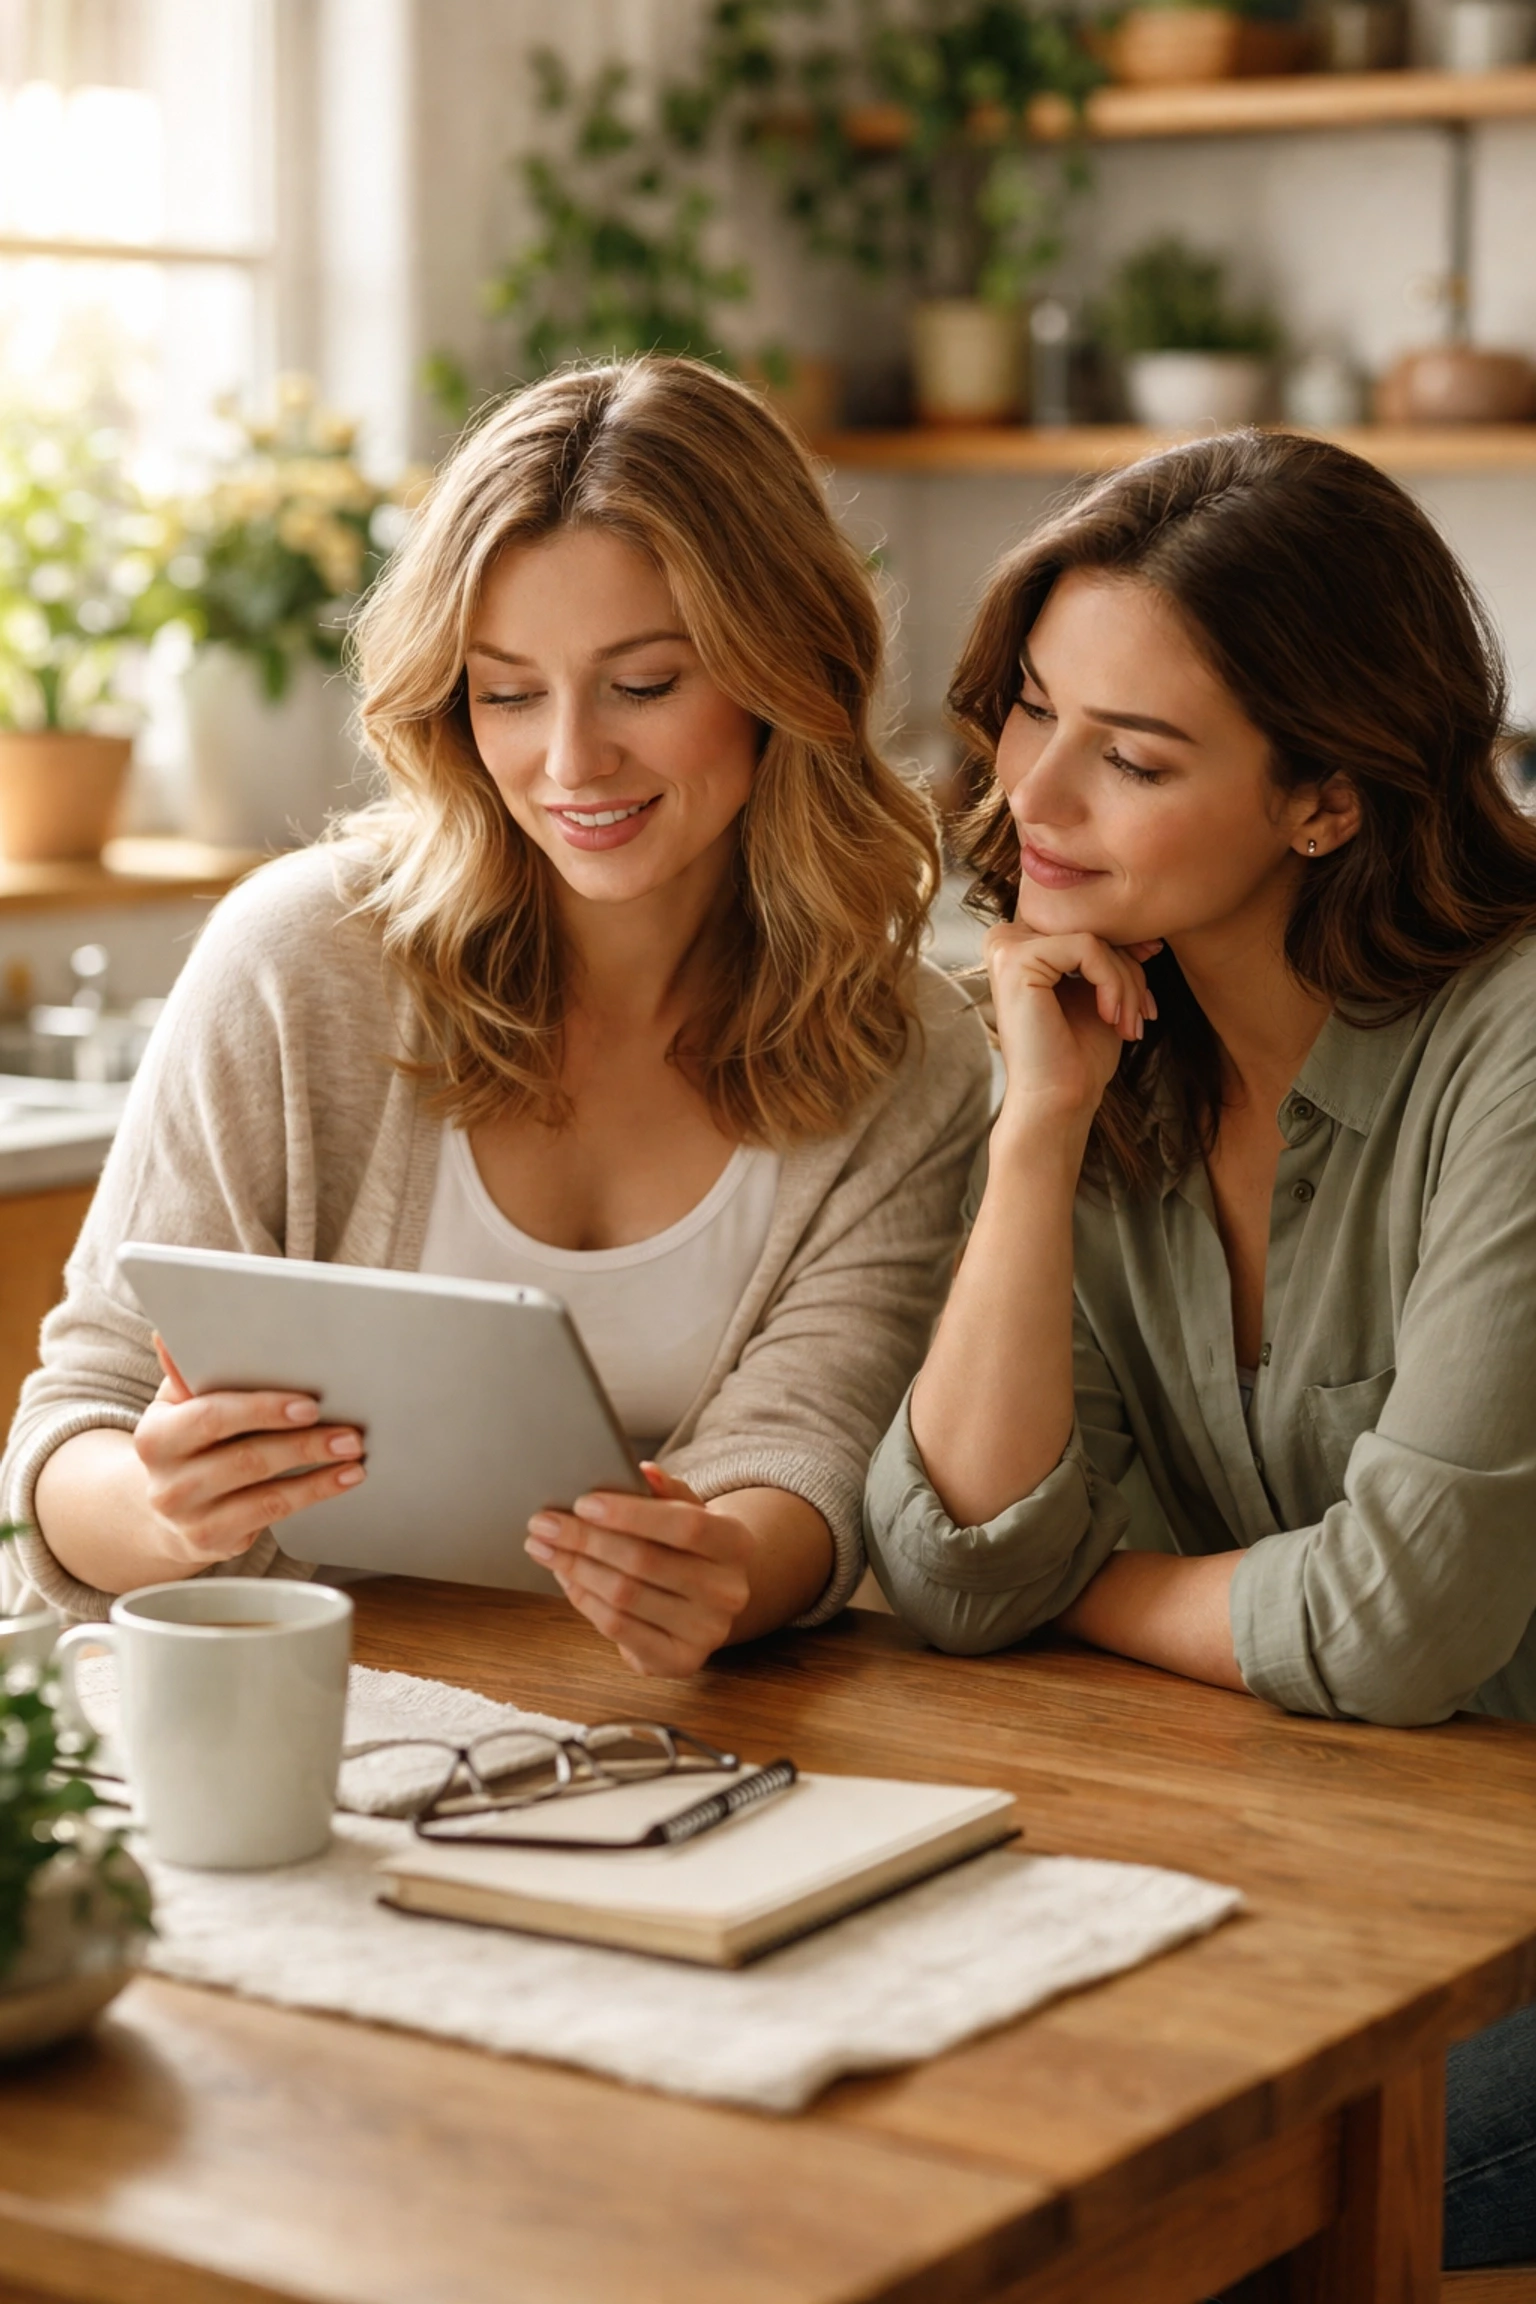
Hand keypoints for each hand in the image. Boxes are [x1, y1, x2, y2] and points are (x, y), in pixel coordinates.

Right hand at [132, 1335, 366, 1567]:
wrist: (161, 1508)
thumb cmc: (186, 1439)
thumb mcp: (178, 1404)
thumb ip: (187, 1372)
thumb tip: (170, 1335)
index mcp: (155, 1435)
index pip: (211, 1417)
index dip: (262, 1410)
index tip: (309, 1405)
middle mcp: (167, 1482)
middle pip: (245, 1459)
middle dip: (303, 1444)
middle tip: (349, 1432)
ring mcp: (190, 1517)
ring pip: (264, 1493)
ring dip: (317, 1472)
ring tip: (354, 1453)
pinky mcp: (214, 1542)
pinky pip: (272, 1515)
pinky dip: (314, 1493)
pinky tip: (343, 1478)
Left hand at [525, 1462, 752, 1676]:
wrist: (707, 1603)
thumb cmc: (687, 1549)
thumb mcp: (688, 1512)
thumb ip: (667, 1492)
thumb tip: (644, 1472)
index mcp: (736, 1543)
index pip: (685, 1526)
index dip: (630, 1515)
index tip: (582, 1503)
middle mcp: (728, 1591)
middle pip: (644, 1561)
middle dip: (585, 1540)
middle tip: (544, 1524)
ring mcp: (706, 1631)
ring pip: (624, 1595)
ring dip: (575, 1568)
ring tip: (544, 1547)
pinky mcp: (679, 1661)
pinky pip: (618, 1627)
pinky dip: (583, 1598)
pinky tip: (565, 1577)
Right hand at [985, 924, 1161, 1132]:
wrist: (1059, 1101)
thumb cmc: (1078, 1055)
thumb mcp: (1102, 993)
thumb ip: (1114, 957)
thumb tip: (1150, 934)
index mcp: (1021, 946)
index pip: (1088, 927)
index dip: (1127, 955)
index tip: (1148, 996)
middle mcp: (1005, 939)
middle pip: (1092, 928)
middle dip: (1130, 971)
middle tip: (1142, 1015)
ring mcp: (1005, 947)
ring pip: (1094, 938)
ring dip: (1127, 983)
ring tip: (1129, 1023)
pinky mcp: (1014, 959)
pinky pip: (1088, 947)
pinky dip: (1113, 983)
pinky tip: (1110, 1017)